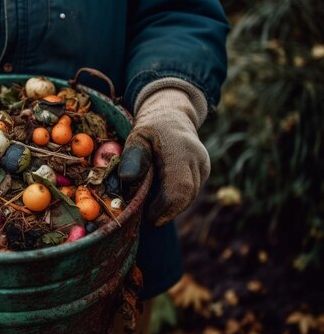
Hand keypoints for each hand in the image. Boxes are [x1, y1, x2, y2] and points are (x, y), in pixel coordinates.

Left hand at [119, 84, 209, 225]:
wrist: (172, 117)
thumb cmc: (150, 129)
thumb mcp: (136, 136)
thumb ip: (133, 156)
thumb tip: (128, 178)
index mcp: (181, 149)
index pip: (179, 188)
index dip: (164, 208)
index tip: (147, 216)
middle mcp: (197, 159)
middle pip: (186, 196)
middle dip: (165, 211)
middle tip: (145, 215)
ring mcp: (204, 166)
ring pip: (189, 197)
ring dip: (169, 206)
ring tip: (150, 204)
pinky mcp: (204, 173)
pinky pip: (190, 192)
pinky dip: (174, 199)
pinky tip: (159, 196)